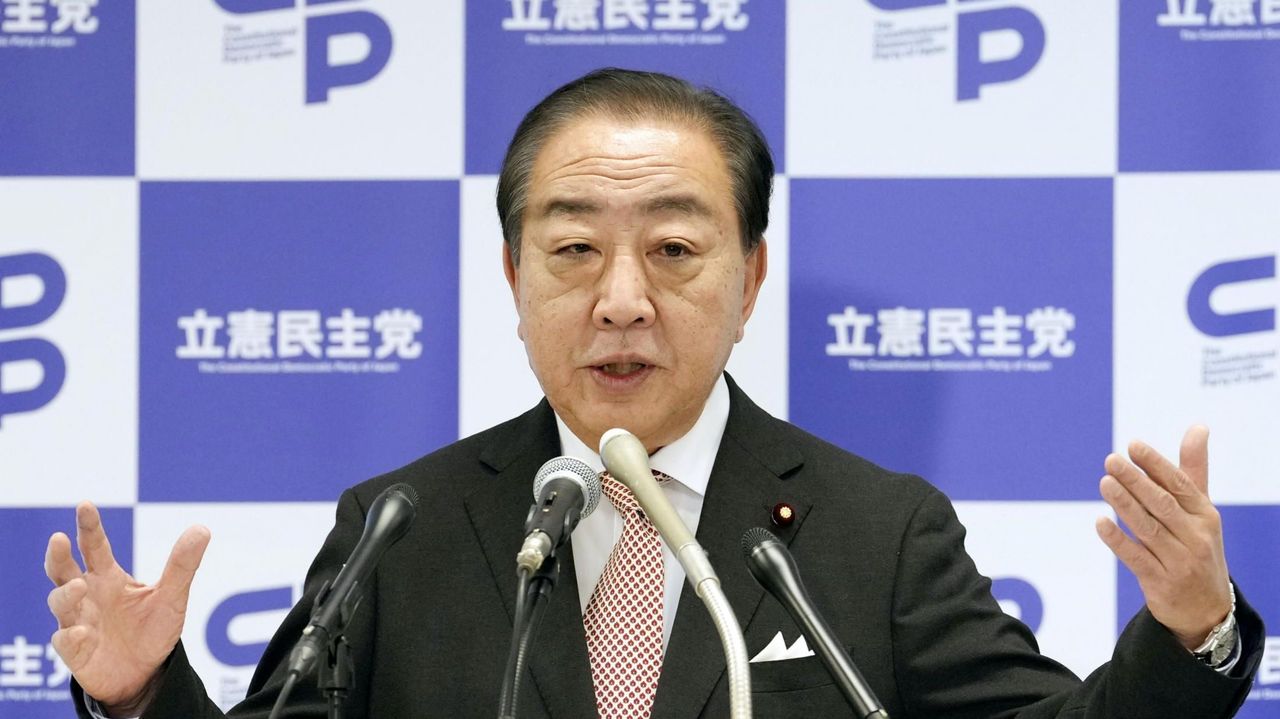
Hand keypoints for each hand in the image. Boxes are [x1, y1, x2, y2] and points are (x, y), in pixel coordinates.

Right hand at [45, 502, 210, 715]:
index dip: (89, 527)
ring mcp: (78, 621)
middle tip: (58, 539)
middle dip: (58, 556)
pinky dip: (70, 635)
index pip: (94, 546)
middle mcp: (88, 595)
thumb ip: (182, 564)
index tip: (85, 505)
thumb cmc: (152, 630)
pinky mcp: (76, 650)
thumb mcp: (171, 596)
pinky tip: (81, 632)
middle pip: (62, 570)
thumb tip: (202, 528)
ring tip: (79, 587)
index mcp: (108, 577)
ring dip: (66, 594)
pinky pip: (66, 640)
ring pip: (60, 602)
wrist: (146, 673)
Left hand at [1095, 425, 1231, 649]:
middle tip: (1111, 460)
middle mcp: (1195, 537)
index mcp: (1205, 515)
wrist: (1207, 610)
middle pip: (1162, 504)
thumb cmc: (1197, 547)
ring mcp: (1179, 562)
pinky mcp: (1160, 583)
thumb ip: (1192, 470)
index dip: (1156, 464)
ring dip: (1124, 505)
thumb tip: (1197, 426)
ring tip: (1104, 483)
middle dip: (1136, 481)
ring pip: (1148, 528)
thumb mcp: (1201, 510)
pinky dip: (1118, 540)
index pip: (1179, 485)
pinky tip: (1100, 522)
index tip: (1133, 445)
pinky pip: (1136, 558)